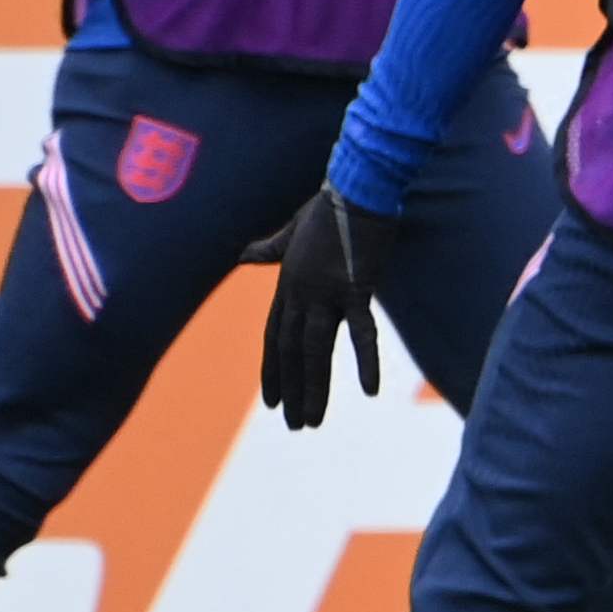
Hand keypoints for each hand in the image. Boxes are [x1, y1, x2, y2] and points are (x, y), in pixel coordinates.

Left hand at [249, 190, 399, 429]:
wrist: (356, 187)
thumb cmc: (329, 204)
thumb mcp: (293, 229)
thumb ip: (270, 248)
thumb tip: (243, 256)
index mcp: (287, 283)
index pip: (274, 337)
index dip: (273, 370)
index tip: (273, 401)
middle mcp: (300, 293)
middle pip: (292, 351)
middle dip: (291, 390)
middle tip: (295, 424)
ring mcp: (325, 293)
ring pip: (314, 351)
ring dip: (312, 389)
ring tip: (311, 422)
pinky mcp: (354, 289)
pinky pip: (360, 333)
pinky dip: (364, 362)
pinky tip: (369, 391)